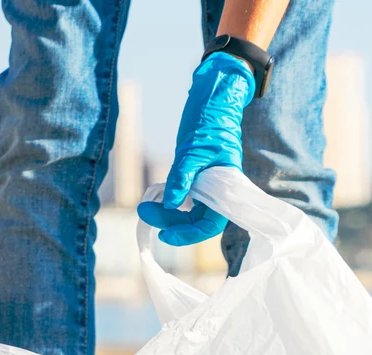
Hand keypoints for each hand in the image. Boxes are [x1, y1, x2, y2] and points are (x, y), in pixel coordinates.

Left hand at [137, 52, 253, 245]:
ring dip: (167, 214)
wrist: (213, 101)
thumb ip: (182, 179)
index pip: (211, 223)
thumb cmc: (208, 123)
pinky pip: (185, 198)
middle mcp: (220, 191)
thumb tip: (169, 205)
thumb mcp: (192, 152)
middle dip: (171, 222)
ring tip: (145, 207)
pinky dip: (170, 202)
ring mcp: (209, 186)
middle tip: (143, 212)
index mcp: (227, 188)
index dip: (189, 234)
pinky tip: (156, 198)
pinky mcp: (198, 178)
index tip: (164, 235)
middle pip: (197, 221)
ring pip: (189, 212)